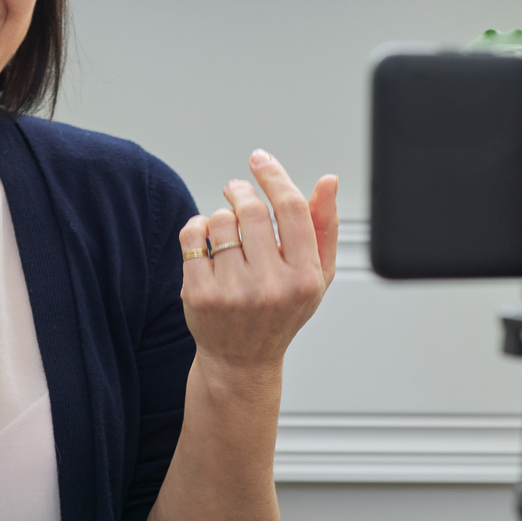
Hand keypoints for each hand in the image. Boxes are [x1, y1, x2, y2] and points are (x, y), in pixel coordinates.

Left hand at [178, 150, 338, 375]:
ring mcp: (233, 292)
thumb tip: (328, 181)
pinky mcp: (200, 295)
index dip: (274, 176)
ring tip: (227, 231)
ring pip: (220, 220)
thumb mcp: (316, 275)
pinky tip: (206, 238)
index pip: (291, 209)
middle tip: (236, 189)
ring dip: (221, 215)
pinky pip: (193, 235)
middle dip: (241, 190)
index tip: (260, 159)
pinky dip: (197, 227)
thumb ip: (325, 226)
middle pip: (252, 209)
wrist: (242, 361)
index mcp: (305, 278)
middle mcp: (271, 287)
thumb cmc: (282, 311)